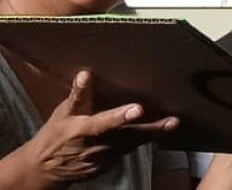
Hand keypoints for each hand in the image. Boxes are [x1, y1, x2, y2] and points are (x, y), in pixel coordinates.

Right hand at [17, 70, 178, 185]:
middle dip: (150, 129)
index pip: (103, 123)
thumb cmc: (56, 135)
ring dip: (153, 133)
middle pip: (128, 136)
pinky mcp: (112, 163)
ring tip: (172, 123)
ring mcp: (107, 157)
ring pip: (133, 144)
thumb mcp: (63, 114)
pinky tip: (157, 130)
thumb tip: (86, 74)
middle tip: (172, 121)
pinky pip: (130, 149)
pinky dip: (142, 140)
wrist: (47, 168)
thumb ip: (78, 96)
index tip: (137, 109)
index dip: (119, 117)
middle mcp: (98, 145)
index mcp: (83, 130)